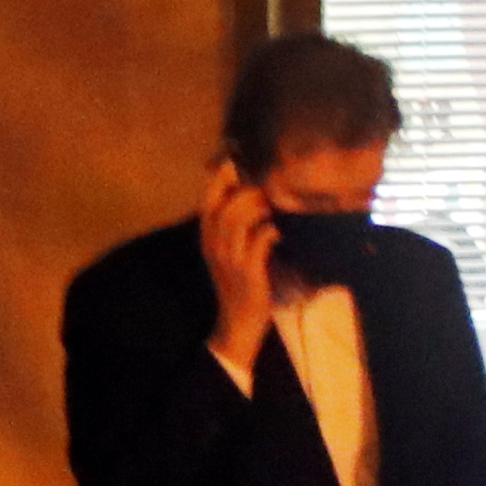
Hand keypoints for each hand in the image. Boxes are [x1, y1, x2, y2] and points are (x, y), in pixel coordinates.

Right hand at [199, 158, 277, 374]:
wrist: (238, 322)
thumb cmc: (239, 282)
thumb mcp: (230, 251)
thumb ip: (235, 226)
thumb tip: (255, 194)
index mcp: (207, 238)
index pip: (208, 200)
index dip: (221, 178)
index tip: (237, 163)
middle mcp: (214, 246)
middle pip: (224, 206)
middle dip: (246, 193)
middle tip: (266, 191)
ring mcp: (230, 259)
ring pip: (237, 220)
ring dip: (258, 208)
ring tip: (272, 209)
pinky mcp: (248, 272)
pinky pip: (259, 241)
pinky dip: (270, 232)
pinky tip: (277, 234)